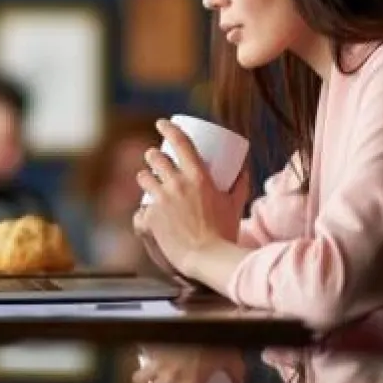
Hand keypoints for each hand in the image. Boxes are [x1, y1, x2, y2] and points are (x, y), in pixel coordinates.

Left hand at [133, 119, 250, 277]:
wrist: (209, 258)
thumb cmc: (225, 232)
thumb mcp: (234, 204)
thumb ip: (240, 185)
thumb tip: (243, 168)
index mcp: (198, 176)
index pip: (180, 142)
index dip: (168, 128)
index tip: (162, 123)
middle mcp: (177, 183)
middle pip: (156, 157)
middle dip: (153, 155)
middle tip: (154, 158)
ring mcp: (162, 200)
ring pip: (143, 178)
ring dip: (145, 177)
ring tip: (147, 181)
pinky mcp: (151, 217)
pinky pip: (140, 210)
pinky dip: (143, 213)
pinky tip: (145, 216)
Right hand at [133, 345, 244, 382]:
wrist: (204, 316)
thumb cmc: (221, 340)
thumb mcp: (234, 361)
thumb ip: (235, 375)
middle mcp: (172, 375)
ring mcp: (161, 359)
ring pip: (142, 374)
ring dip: (140, 378)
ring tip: (140, 378)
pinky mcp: (155, 343)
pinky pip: (142, 351)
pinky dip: (141, 353)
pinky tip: (142, 352)